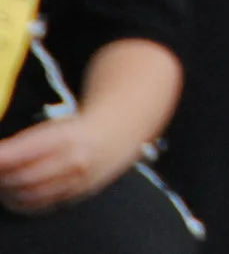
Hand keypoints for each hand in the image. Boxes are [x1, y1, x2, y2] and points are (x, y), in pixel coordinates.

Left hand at [0, 114, 132, 213]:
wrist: (115, 137)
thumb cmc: (78, 130)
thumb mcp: (52, 127)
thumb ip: (23, 144)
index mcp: (66, 137)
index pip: (23, 152)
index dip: (2, 158)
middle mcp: (73, 160)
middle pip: (24, 177)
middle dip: (2, 178)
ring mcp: (76, 180)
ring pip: (31, 195)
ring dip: (9, 193)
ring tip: (3, 184)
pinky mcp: (76, 195)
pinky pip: (42, 205)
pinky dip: (23, 204)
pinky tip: (15, 196)